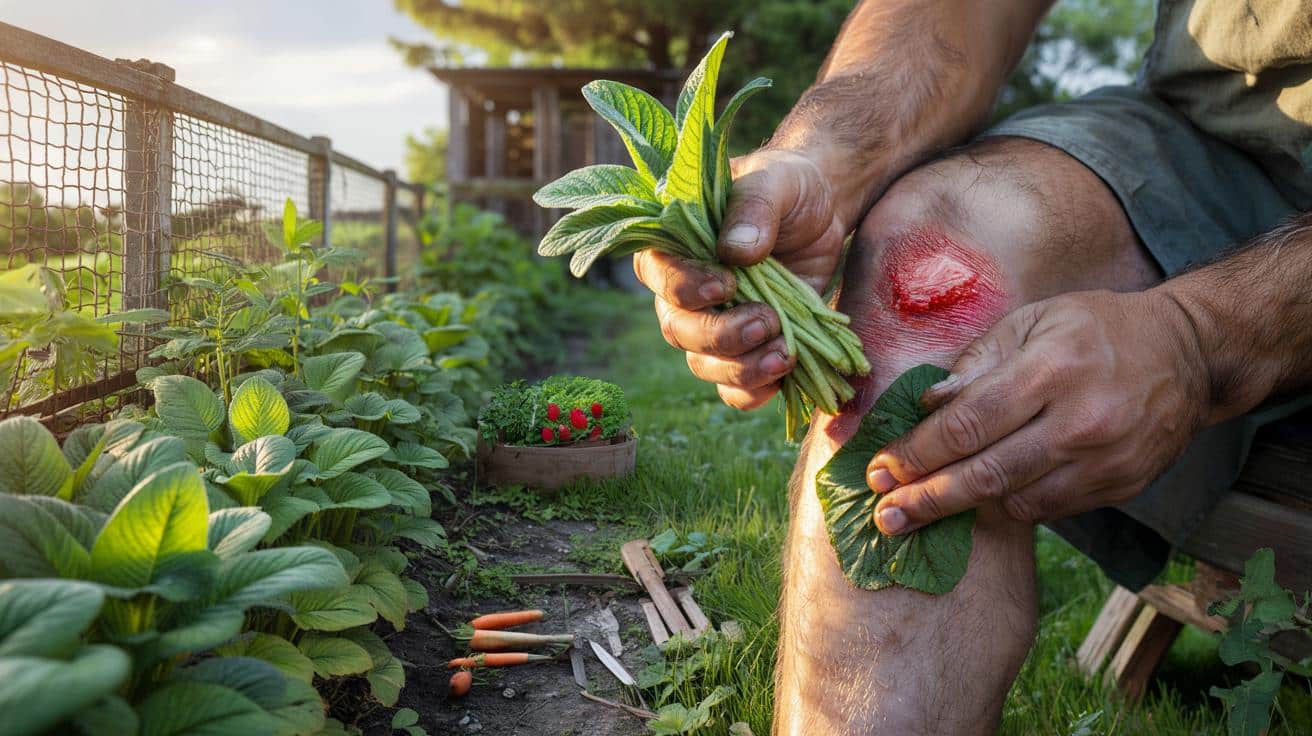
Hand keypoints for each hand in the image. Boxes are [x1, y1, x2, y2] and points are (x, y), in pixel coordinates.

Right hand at [633, 149, 850, 409]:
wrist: (825, 210)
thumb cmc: (788, 188)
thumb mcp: (774, 181)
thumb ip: (753, 208)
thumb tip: (736, 251)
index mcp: (675, 246)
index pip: (659, 276)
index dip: (687, 288)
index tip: (728, 284)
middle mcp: (684, 293)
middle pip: (679, 330)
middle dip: (721, 336)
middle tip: (768, 321)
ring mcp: (714, 326)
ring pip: (705, 365)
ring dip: (742, 369)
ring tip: (786, 353)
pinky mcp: (747, 350)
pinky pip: (734, 389)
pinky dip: (754, 392)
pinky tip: (783, 376)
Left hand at [865, 289, 1209, 532]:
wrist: (1187, 354)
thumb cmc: (1095, 329)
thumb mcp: (1033, 320)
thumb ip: (977, 362)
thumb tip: (929, 404)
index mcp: (1050, 370)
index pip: (967, 425)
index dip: (917, 453)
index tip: (880, 471)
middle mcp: (1080, 420)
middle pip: (985, 474)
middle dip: (926, 499)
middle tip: (885, 516)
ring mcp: (1105, 460)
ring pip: (1015, 501)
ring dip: (963, 508)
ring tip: (920, 511)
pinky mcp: (1121, 486)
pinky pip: (1049, 509)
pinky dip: (1010, 505)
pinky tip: (983, 497)